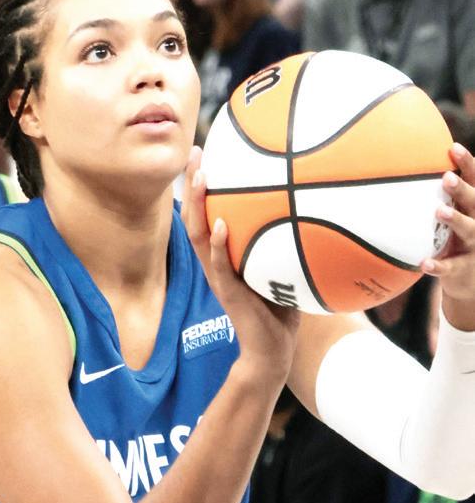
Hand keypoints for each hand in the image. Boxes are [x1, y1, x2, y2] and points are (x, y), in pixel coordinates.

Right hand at [181, 148, 299, 382]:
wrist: (272, 350)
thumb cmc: (278, 309)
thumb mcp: (280, 268)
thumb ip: (282, 242)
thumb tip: (309, 209)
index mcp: (224, 256)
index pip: (206, 213)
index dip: (202, 185)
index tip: (205, 152)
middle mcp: (216, 263)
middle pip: (195, 217)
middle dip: (193, 185)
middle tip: (195, 152)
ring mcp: (220, 278)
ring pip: (199, 237)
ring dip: (199, 207)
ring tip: (201, 178)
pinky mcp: (229, 294)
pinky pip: (221, 267)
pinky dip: (218, 246)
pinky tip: (220, 224)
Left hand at [421, 144, 474, 329]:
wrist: (470, 283)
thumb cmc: (456, 243)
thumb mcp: (455, 220)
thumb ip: (443, 200)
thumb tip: (408, 175)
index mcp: (474, 209)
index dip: (468, 165)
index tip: (453, 148)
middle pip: (474, 202)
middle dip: (461, 189)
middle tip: (446, 177)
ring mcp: (473, 246)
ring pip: (468, 230)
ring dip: (454, 219)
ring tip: (438, 211)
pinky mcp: (464, 269)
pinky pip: (450, 267)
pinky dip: (438, 265)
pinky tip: (424, 263)